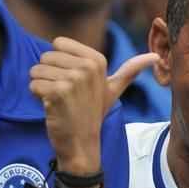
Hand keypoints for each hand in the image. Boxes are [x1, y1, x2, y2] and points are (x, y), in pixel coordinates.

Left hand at [29, 39, 157, 172]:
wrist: (83, 143)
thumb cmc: (93, 114)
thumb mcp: (113, 90)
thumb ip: (130, 71)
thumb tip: (155, 56)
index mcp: (98, 60)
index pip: (57, 44)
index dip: (58, 63)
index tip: (72, 81)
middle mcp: (87, 66)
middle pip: (45, 56)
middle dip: (48, 75)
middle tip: (64, 94)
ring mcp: (73, 79)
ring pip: (36, 70)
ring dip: (41, 87)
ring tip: (58, 101)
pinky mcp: (58, 92)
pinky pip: (33, 84)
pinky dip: (36, 97)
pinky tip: (52, 107)